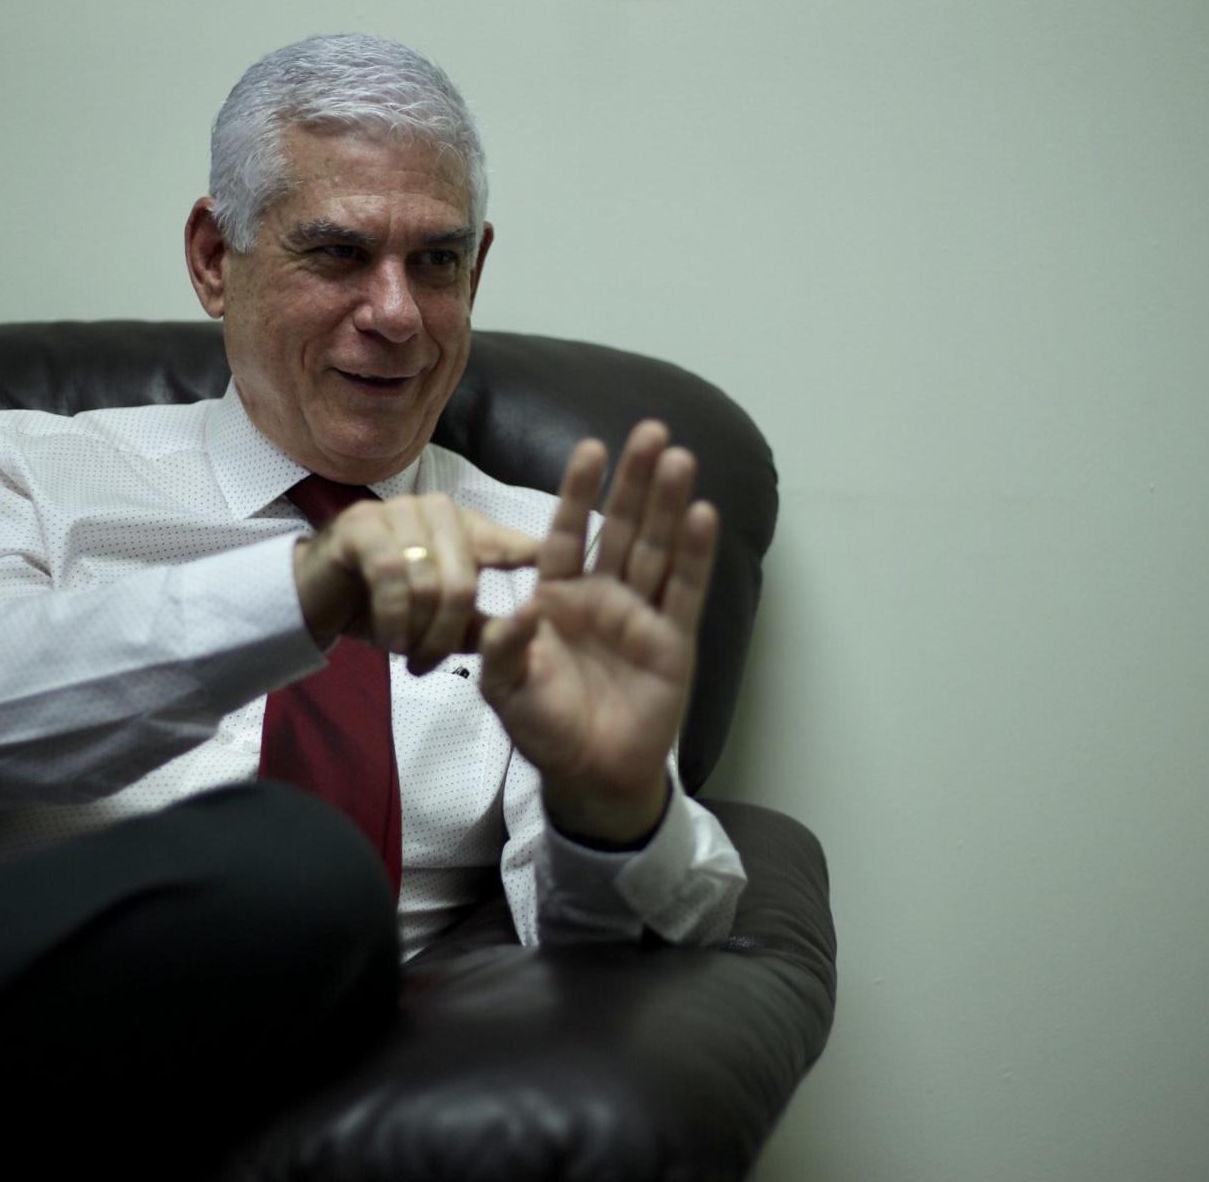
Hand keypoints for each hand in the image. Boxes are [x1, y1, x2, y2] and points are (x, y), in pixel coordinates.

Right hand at [294, 493, 539, 674]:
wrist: (311, 599)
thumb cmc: (381, 606)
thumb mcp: (436, 620)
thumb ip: (480, 624)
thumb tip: (528, 630)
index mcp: (462, 527)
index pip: (508, 543)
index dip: (532, 557)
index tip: (556, 577)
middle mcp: (434, 511)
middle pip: (465, 579)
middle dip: (448, 633)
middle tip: (430, 663)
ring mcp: (397, 513)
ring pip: (429, 582)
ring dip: (418, 632)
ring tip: (406, 655)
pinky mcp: (361, 526)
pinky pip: (391, 576)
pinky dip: (394, 616)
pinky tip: (389, 639)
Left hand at [479, 421, 719, 844]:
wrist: (590, 777)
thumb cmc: (544, 728)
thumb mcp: (505, 688)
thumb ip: (504, 647)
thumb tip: (522, 608)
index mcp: (557, 599)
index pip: (565, 534)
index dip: (578, 494)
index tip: (591, 448)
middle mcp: (601, 597)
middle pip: (619, 529)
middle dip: (633, 481)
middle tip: (650, 431)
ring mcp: (640, 615)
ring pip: (655, 549)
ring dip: (667, 504)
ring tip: (679, 458)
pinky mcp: (674, 640)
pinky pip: (684, 591)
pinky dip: (694, 554)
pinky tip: (703, 514)